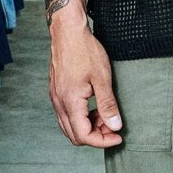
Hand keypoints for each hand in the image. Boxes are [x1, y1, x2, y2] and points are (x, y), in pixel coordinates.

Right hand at [49, 21, 125, 148]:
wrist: (68, 32)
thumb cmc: (84, 50)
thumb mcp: (102, 78)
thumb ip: (108, 105)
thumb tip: (115, 126)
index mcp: (70, 102)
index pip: (83, 135)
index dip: (102, 141)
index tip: (117, 137)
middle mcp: (59, 103)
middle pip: (74, 135)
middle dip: (95, 136)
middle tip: (112, 126)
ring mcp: (55, 98)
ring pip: (69, 126)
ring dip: (87, 127)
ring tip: (105, 115)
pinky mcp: (56, 92)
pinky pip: (66, 115)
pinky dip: (81, 118)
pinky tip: (93, 107)